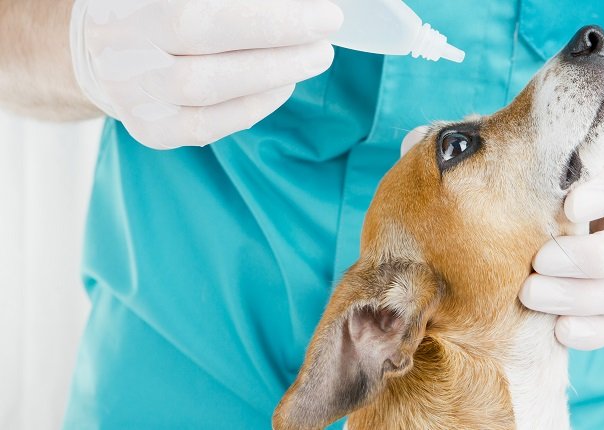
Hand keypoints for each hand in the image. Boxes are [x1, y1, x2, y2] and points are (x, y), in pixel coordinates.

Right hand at [70, 0, 342, 148]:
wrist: (102, 55)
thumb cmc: (155, 11)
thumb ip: (232, 1)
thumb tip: (295, 3)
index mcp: (129, 6)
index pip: (198, 12)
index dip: (266, 17)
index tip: (321, 12)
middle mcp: (123, 49)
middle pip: (200, 45)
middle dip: (276, 39)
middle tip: (326, 31)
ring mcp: (133, 95)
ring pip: (205, 91)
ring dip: (272, 74)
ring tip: (314, 56)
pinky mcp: (152, 131)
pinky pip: (208, 126)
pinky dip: (253, 106)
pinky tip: (284, 85)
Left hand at [519, 147, 603, 349]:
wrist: (508, 228)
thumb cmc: (513, 187)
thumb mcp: (520, 167)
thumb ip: (518, 160)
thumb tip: (471, 151)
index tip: (571, 205)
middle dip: (593, 256)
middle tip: (539, 260)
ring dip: (580, 296)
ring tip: (529, 294)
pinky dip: (589, 330)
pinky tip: (558, 329)